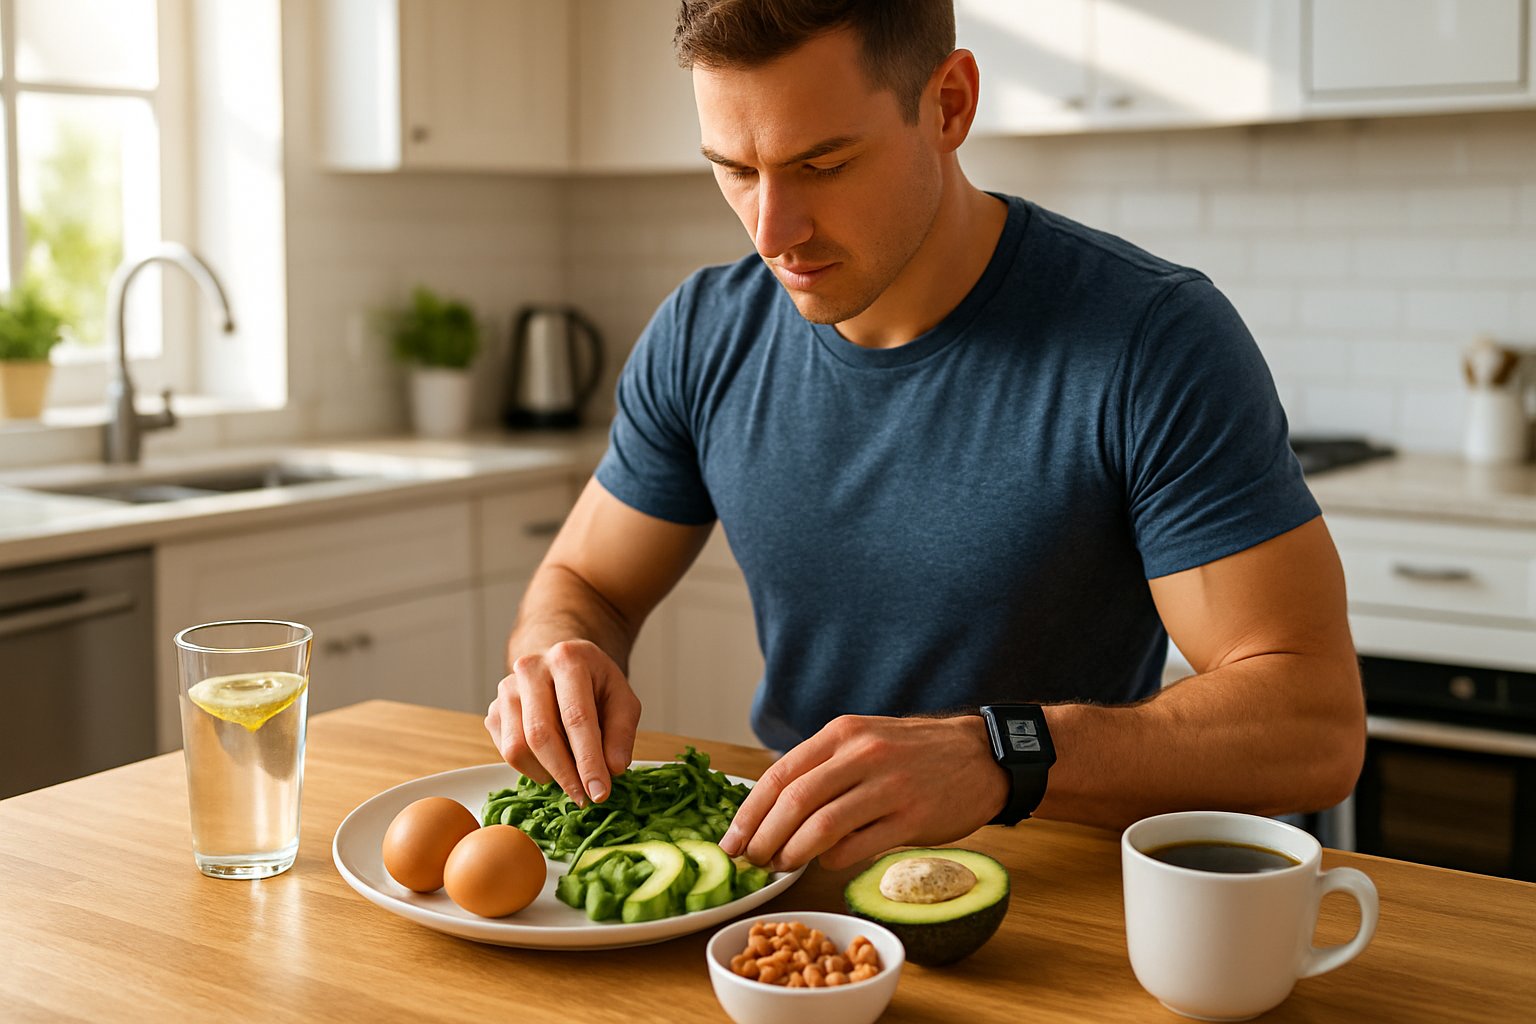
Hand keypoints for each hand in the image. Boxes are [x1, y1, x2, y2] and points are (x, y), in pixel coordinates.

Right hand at [484, 639, 640, 806]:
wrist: (562, 665)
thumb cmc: (596, 685)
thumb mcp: (622, 699)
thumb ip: (622, 732)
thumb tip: (612, 769)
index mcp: (568, 659)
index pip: (576, 717)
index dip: (588, 760)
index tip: (599, 793)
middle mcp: (531, 669)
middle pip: (541, 735)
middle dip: (565, 775)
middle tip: (584, 799)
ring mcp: (506, 689)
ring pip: (518, 748)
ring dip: (547, 774)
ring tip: (571, 777)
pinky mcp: (493, 710)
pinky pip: (506, 752)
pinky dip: (531, 768)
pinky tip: (552, 763)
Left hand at [718, 715, 1009, 870]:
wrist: (982, 756)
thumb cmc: (914, 753)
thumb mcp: (865, 740)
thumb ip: (823, 767)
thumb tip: (772, 810)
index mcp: (843, 733)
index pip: (781, 775)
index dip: (749, 813)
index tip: (731, 841)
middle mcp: (862, 754)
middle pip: (794, 802)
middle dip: (764, 838)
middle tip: (752, 862)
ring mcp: (889, 786)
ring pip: (821, 828)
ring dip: (792, 854)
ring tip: (782, 867)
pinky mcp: (912, 818)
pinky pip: (856, 848)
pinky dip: (832, 861)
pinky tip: (826, 862)